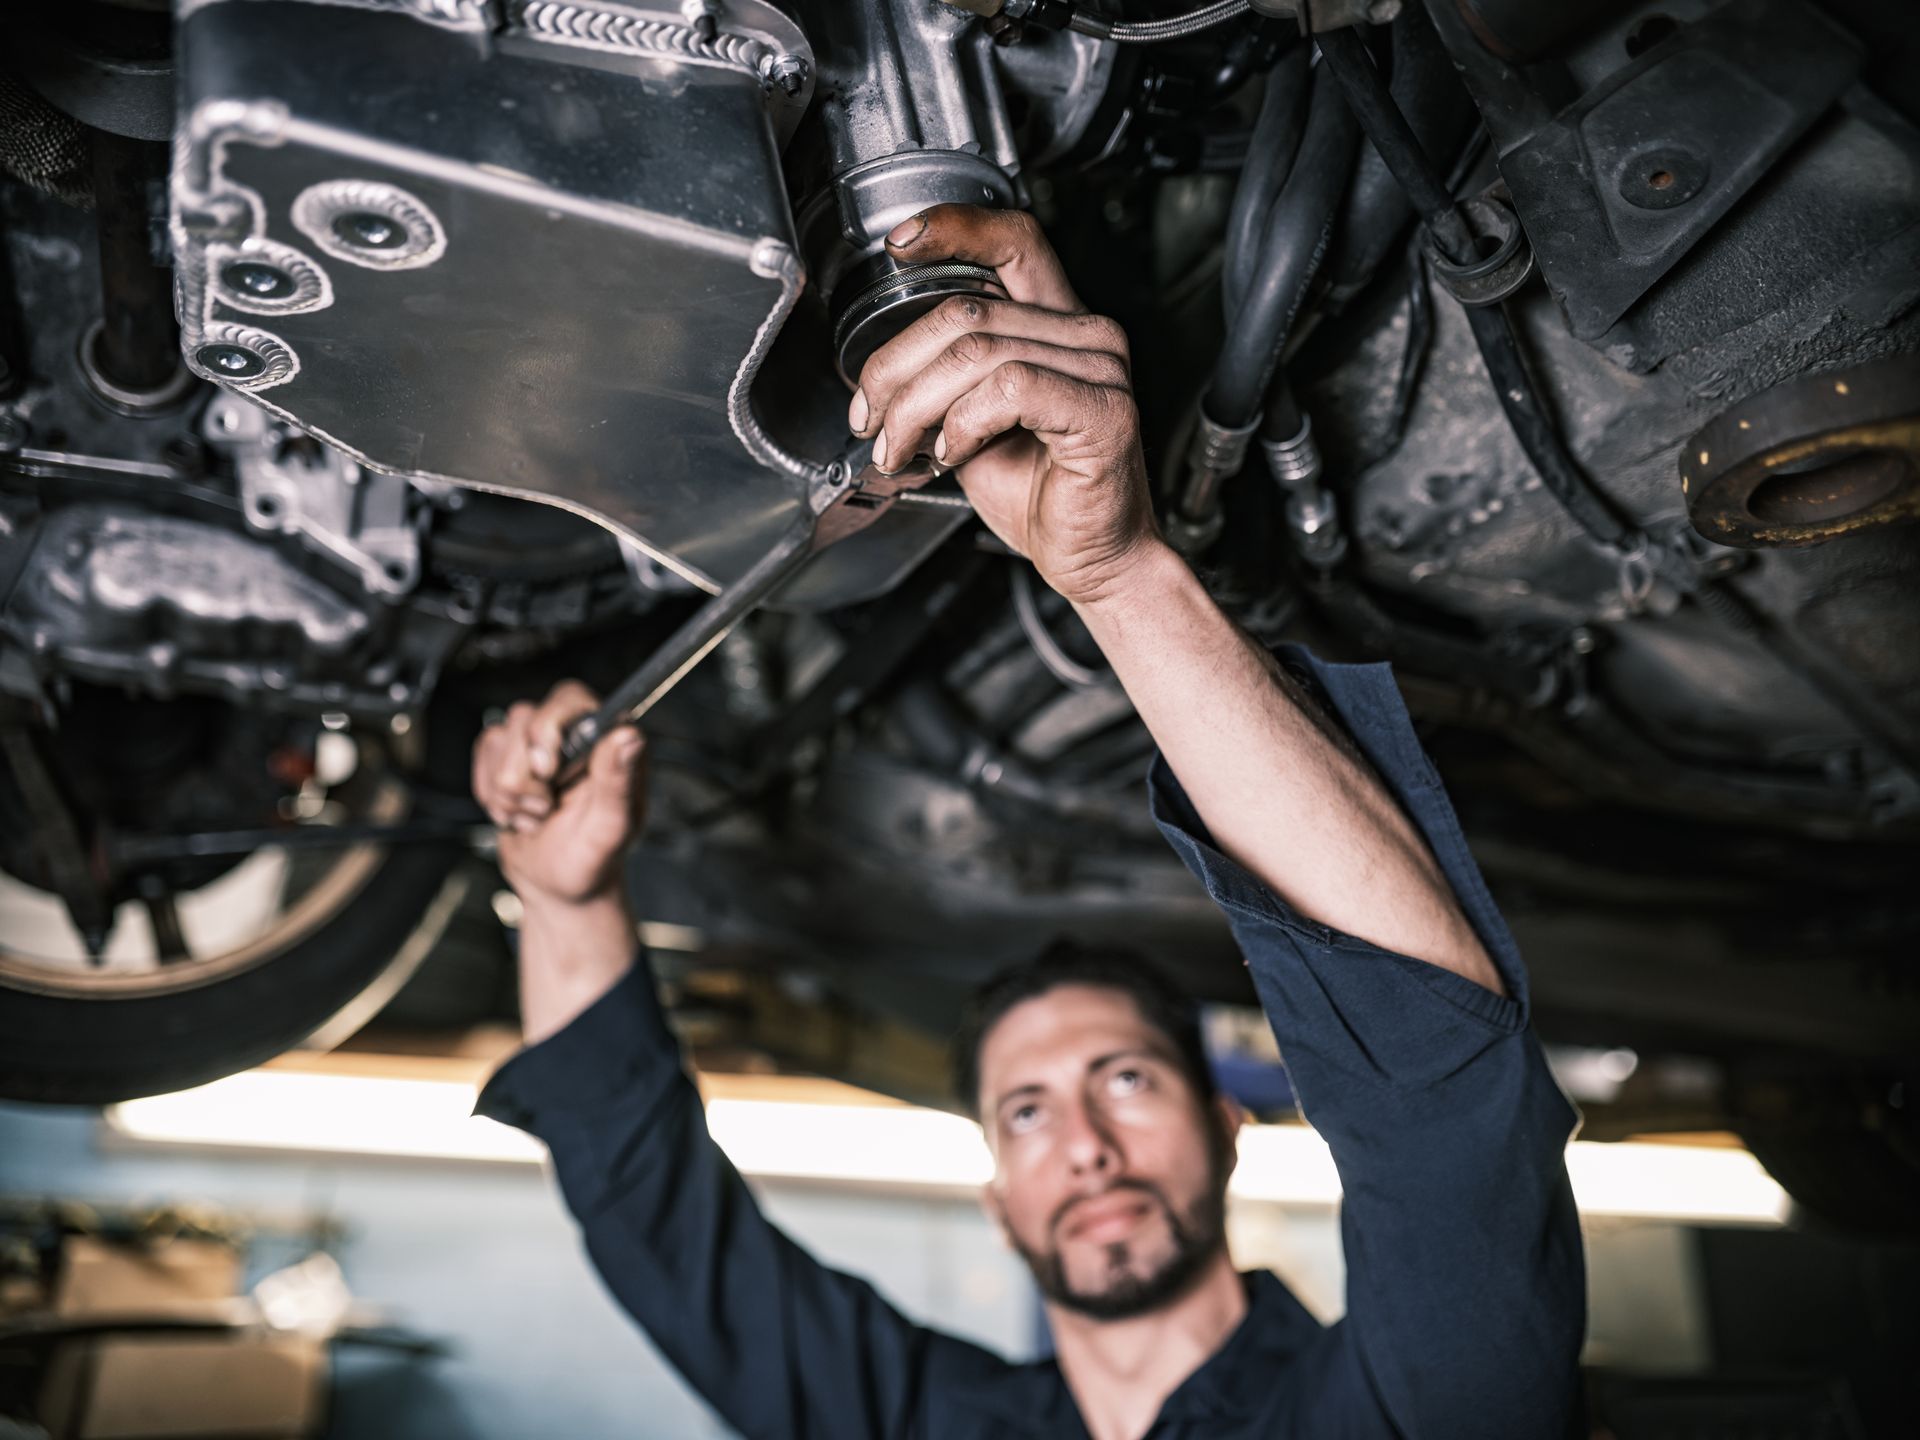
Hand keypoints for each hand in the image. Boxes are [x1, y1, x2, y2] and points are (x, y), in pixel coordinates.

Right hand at [471, 681, 647, 908]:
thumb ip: (618, 781)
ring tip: (537, 813)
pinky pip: (484, 754)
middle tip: (547, 804)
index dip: (549, 728)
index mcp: (609, 744)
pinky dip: (492, 793)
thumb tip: (628, 736)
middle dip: (526, 774)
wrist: (559, 889)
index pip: (570, 699)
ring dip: (511, 790)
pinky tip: (519, 812)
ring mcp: (540, 746)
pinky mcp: (511, 759)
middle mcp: (575, 736)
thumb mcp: (611, 828)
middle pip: (525, 718)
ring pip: (500, 738)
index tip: (548, 769)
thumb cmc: (593, 862)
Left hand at [850, 205, 1162, 607]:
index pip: (1011, 239)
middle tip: (871, 419)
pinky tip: (955, 452)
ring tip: (902, 448)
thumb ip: (941, 380)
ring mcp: (1101, 368)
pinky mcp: (1103, 410)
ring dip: (918, 405)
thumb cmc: (1040, 493)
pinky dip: (964, 421)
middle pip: (965, 309)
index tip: (898, 243)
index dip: (954, 228)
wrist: (1091, 558)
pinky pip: (1009, 387)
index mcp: (1056, 324)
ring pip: (976, 350)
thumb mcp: (969, 424)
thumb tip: (878, 373)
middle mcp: (1087, 335)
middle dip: (895, 366)